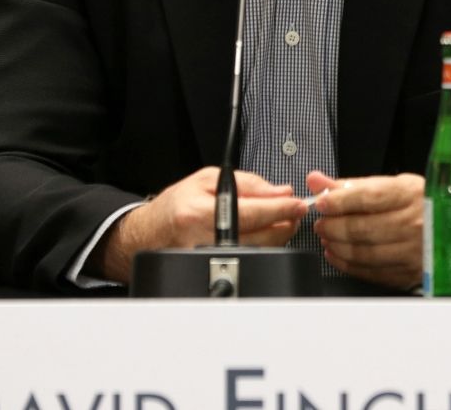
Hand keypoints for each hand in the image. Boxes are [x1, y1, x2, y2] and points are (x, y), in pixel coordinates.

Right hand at [91, 167, 306, 282]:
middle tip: (295, 210)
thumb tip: (280, 191)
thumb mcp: (208, 179)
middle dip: (285, 222)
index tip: (298, 203)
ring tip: (282, 220)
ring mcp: (210, 259)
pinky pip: (251, 259)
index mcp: (202, 211)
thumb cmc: (178, 204)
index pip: (253, 212)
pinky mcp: (215, 270)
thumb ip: (248, 183)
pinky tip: (266, 235)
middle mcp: (205, 238)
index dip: (280, 208)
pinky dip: (264, 247)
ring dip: (279, 235)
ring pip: (260, 251)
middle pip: (261, 236)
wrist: (153, 231)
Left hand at [306, 169, 423, 289]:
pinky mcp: (410, 273)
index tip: (321, 203)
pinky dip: (349, 265)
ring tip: (327, 238)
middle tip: (321, 223)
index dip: (340, 201)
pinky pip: (373, 272)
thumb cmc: (417, 204)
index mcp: (410, 195)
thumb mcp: (390, 185)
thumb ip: (350, 185)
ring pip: (365, 253)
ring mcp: (413, 251)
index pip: (369, 197)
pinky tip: (337, 255)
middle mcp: (415, 223)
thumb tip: (315, 180)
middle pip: (363, 227)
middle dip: (334, 226)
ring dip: (338, 247)